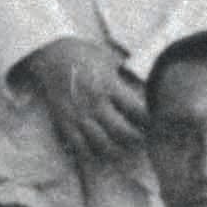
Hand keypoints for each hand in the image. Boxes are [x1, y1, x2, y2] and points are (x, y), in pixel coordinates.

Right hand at [18, 37, 147, 160]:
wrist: (50, 53)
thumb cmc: (82, 53)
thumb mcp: (109, 59)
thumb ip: (125, 74)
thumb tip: (144, 82)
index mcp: (109, 86)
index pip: (137, 110)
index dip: (150, 121)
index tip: (155, 123)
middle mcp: (95, 103)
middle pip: (122, 132)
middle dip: (136, 139)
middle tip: (144, 141)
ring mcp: (79, 115)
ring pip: (102, 143)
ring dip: (117, 150)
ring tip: (124, 149)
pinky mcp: (64, 121)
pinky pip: (79, 146)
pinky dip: (91, 154)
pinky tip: (99, 154)